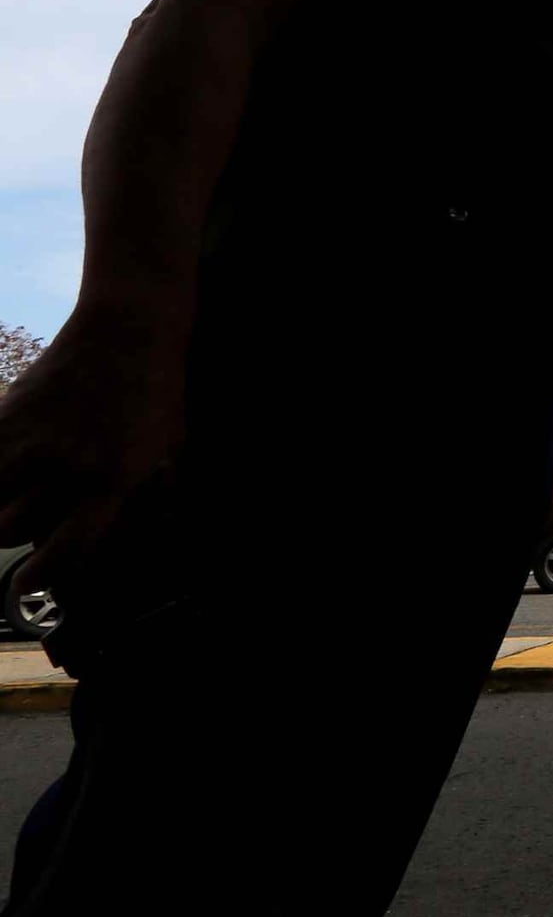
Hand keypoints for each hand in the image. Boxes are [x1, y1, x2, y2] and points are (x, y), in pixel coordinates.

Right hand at [0, 315, 188, 591]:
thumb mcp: (171, 448)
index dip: (42, 574)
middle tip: (13, 529)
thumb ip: (154, 490)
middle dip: (9, 536)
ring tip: (2, 504)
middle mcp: (70, 466)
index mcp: (115, 480)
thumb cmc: (156, 392)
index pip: (69, 547)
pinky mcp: (8, 414)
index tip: (23, 586)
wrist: (128, 330)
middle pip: (12, 529)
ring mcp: (34, 440)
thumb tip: (151, 527)